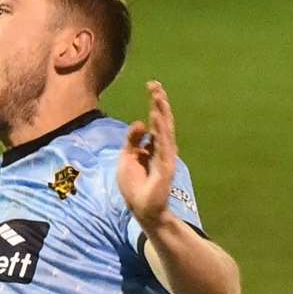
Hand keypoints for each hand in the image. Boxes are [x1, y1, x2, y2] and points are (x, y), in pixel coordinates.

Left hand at [117, 80, 177, 229]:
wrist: (140, 208)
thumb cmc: (134, 185)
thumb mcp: (127, 157)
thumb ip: (133, 140)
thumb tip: (141, 122)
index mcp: (153, 146)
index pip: (156, 121)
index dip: (155, 104)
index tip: (151, 86)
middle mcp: (162, 148)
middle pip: (162, 121)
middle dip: (159, 103)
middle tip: (155, 85)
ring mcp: (165, 157)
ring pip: (165, 130)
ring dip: (162, 113)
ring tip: (158, 97)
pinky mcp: (165, 167)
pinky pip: (163, 145)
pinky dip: (160, 131)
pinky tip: (157, 118)